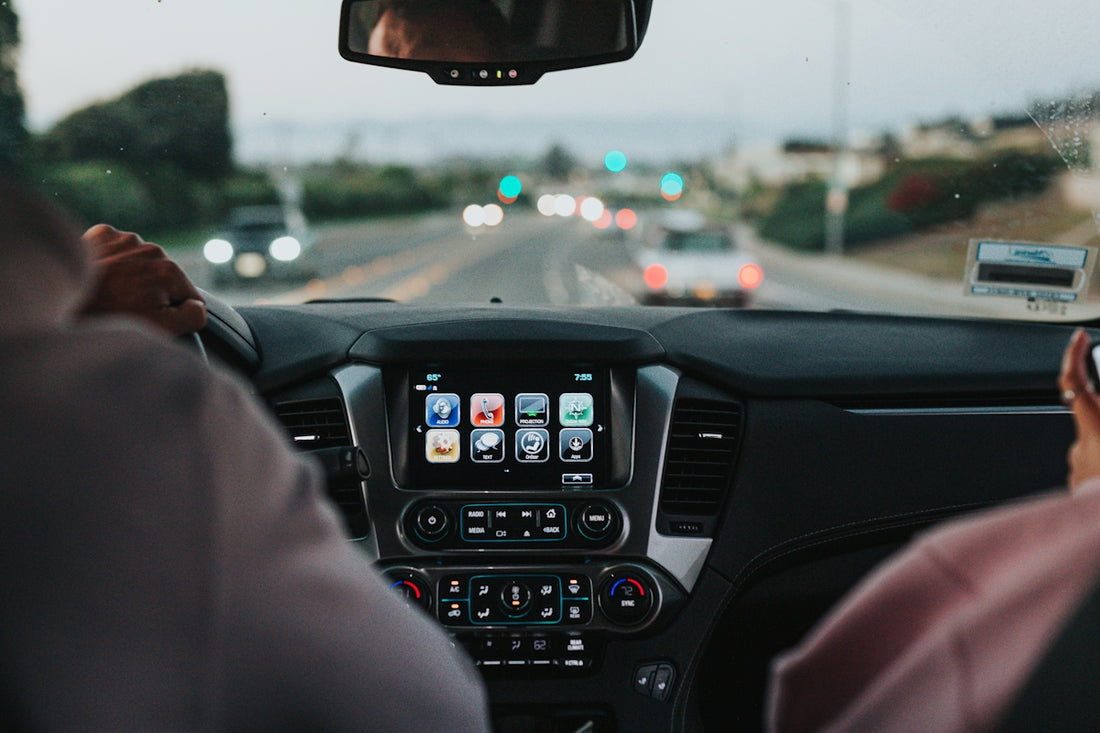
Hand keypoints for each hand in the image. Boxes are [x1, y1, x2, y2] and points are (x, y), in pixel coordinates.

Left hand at [79, 224, 207, 335]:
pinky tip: (100, 277)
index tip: (146, 318)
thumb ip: (192, 317)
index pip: (188, 298)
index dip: (172, 314)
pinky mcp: (102, 234)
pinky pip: (119, 250)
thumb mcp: (159, 329)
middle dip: (151, 294)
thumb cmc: (109, 318)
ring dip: (132, 277)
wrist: (55, 299)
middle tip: (125, 308)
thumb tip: (197, 306)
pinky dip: (112, 262)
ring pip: (142, 264)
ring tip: (110, 293)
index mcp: (170, 271)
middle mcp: (152, 249)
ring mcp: (126, 239)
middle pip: (164, 280)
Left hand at [1058, 329, 1099, 490]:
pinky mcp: (1080, 491)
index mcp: (1096, 428)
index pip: (1073, 381)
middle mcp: (1081, 446)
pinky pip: (1098, 473)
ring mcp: (1079, 470)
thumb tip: (1096, 401)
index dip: (1073, 355)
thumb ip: (1099, 408)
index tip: (1076, 338)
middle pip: (1097, 418)